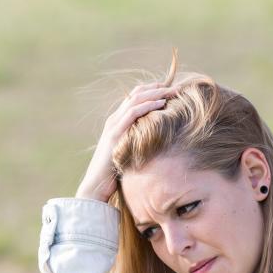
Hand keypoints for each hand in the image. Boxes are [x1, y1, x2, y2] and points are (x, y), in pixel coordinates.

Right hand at [75, 82, 175, 202]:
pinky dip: (147, 106)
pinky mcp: (115, 135)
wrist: (97, 185)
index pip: (134, 99)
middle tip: (175, 86)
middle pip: (136, 95)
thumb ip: (139, 145)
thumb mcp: (130, 154)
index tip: (169, 89)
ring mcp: (114, 126)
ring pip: (135, 100)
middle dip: (156, 89)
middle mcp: (114, 120)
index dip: (151, 91)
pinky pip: (132, 114)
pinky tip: (161, 104)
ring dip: (155, 94)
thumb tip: (157, 145)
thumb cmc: (115, 173)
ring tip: (172, 91)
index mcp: (117, 123)